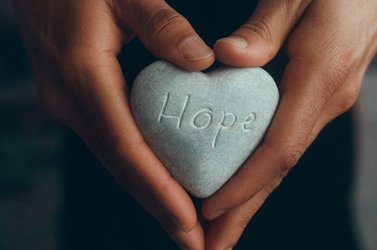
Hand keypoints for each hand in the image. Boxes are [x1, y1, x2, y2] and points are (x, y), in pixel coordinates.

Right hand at [13, 0, 214, 248]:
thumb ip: (162, 25)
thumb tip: (202, 62)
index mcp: (85, 75)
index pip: (127, 147)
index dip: (158, 188)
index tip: (189, 221)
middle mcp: (73, 101)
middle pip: (122, 167)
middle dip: (158, 209)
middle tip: (196, 245)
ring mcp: (72, 105)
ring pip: (117, 163)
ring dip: (150, 197)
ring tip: (184, 228)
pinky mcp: (80, 103)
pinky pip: (114, 146)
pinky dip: (139, 173)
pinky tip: (161, 188)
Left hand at [202, 0, 376, 248]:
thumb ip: (265, 28)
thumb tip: (227, 57)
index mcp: (322, 74)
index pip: (278, 148)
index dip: (244, 184)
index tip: (209, 210)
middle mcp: (328, 99)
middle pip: (280, 167)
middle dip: (245, 210)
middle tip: (211, 246)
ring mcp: (327, 100)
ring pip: (283, 159)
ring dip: (252, 195)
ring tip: (221, 226)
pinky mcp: (321, 95)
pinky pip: (287, 140)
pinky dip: (262, 168)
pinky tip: (244, 181)